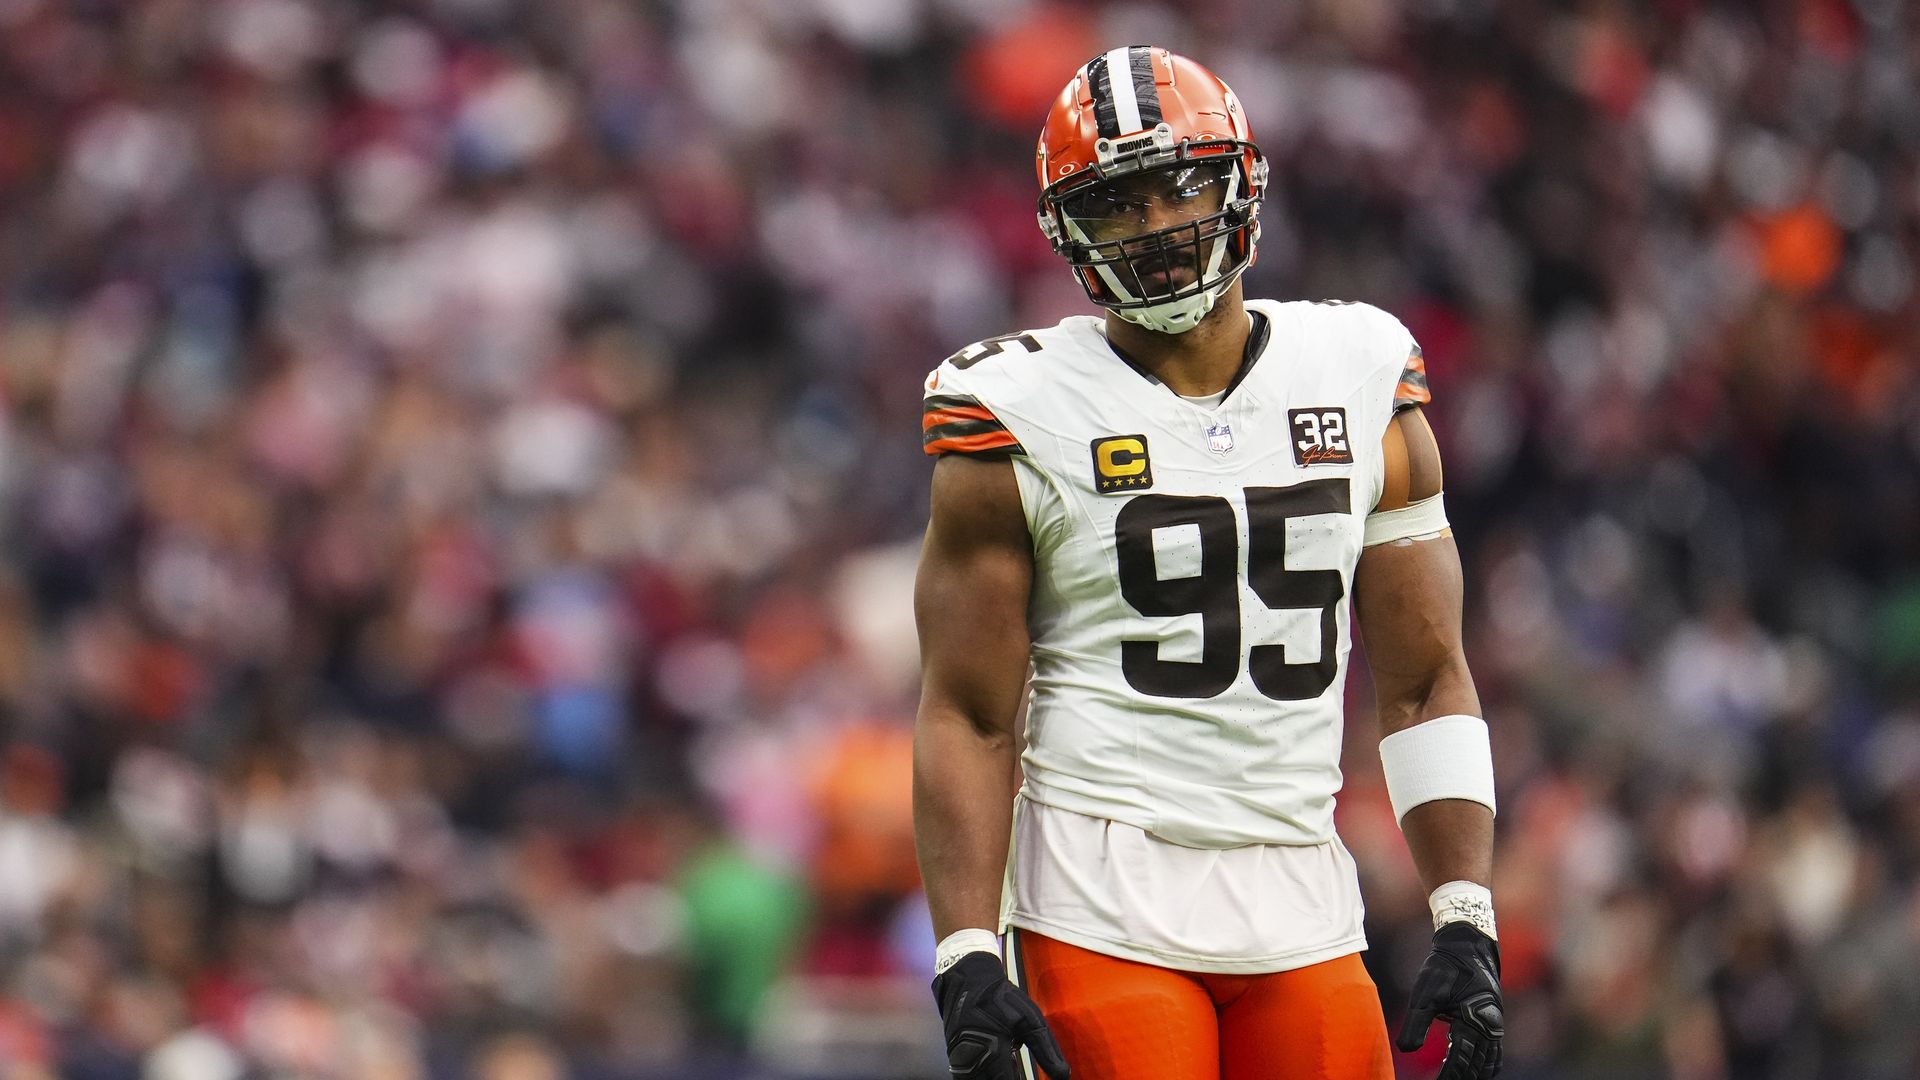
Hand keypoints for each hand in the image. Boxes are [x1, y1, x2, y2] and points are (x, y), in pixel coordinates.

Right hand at [931, 952, 1070, 1078]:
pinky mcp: (955, 1062)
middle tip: (1017, 1064)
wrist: (967, 982)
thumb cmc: (1000, 999)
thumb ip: (1046, 1051)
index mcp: (993, 1057)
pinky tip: (996, 1063)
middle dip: (1010, 1077)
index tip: (1031, 1077)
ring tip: (1010, 1063)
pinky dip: (985, 1074)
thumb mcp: (1030, 1021)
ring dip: (997, 1076)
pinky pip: (970, 1077)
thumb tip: (1063, 1075)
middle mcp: (972, 1065)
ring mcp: (960, 1065)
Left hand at [1396, 922, 1503, 1078]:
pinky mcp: (1494, 1022)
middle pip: (1475, 1067)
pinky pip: (1495, 1053)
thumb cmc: (1443, 970)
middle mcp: (1489, 1029)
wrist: (1467, 947)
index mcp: (1472, 1024)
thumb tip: (1405, 1051)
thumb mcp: (1425, 996)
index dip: (1447, 1076)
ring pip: (1488, 1064)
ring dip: (1473, 1074)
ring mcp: (1494, 1026)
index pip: (1459, 1062)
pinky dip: (1485, 1066)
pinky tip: (1471, 1070)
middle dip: (1459, 1077)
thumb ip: (1416, 1025)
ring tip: (1453, 1078)